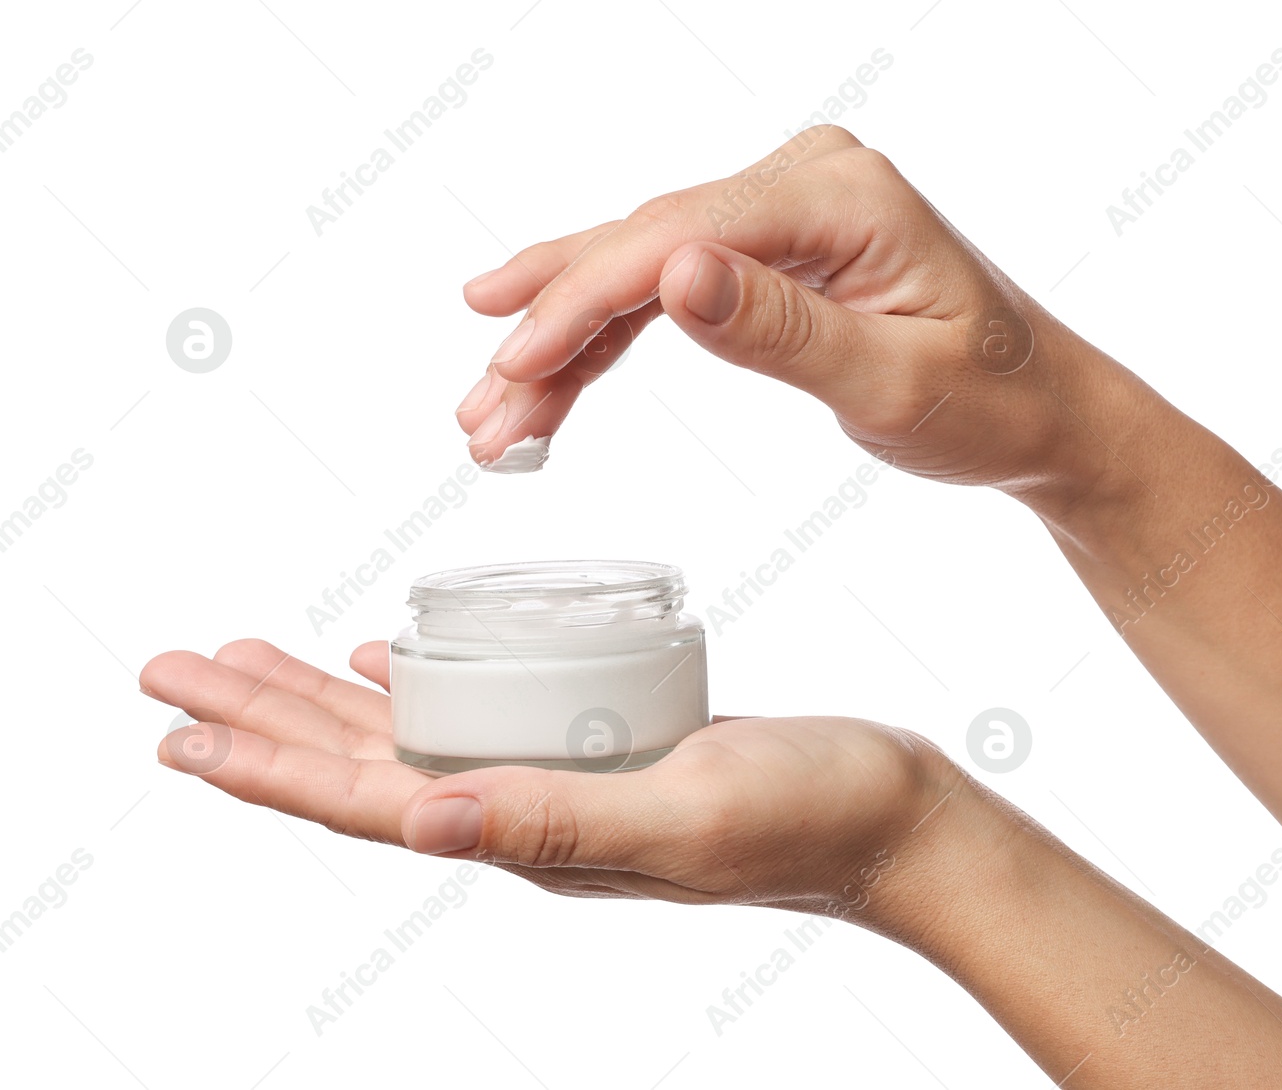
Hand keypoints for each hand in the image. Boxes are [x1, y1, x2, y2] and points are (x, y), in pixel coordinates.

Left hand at [142, 639, 957, 917]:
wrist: (892, 818)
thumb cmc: (809, 815)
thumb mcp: (685, 812)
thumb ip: (559, 820)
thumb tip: (420, 824)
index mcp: (534, 837)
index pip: (374, 801)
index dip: (271, 767)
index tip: (179, 731)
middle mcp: (531, 817)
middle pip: (368, 766)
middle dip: (262, 722)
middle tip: (172, 671)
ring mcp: (565, 783)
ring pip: (415, 737)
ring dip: (324, 703)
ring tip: (251, 663)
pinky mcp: (603, 748)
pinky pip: (485, 716)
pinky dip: (425, 686)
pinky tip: (390, 660)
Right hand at [454, 126, 1097, 496]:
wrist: (1045, 412)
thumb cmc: (992, 403)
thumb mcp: (892, 383)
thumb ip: (781, 331)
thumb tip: (674, 278)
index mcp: (840, 197)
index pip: (677, 238)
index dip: (581, 304)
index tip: (513, 371)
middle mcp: (805, 182)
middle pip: (642, 244)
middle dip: (551, 329)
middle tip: (480, 410)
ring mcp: (787, 211)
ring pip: (642, 267)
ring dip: (564, 339)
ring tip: (493, 410)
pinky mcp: (776, 247)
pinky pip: (671, 285)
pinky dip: (609, 334)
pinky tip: (548, 368)